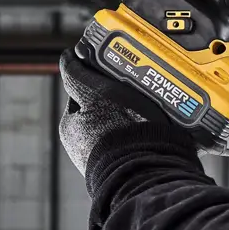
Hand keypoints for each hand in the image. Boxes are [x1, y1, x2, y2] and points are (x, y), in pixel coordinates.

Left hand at [59, 44, 190, 173]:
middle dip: (121, 96)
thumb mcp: (94, 92)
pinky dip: (148, 130)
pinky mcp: (131, 166)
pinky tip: (161, 126)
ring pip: (124, 123)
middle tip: (139, 87)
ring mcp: (108, 158)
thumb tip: (68, 57)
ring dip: (137, 113)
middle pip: (104, 107)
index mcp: (71, 127)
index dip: (99, 78)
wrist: (147, 172)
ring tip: (154, 107)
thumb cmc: (117, 133)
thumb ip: (77, 73)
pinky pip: (140, 139)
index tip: (116, 71)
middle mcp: (85, 145)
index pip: (82, 91)